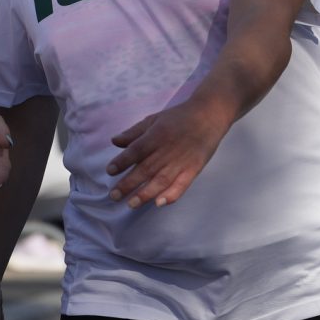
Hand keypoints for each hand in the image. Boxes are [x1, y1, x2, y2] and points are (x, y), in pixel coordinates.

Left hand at [106, 102, 229, 208]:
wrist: (208, 115)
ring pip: (161, 181)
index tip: (110, 171)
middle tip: (113, 196)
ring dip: (145, 194)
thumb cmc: (178, 117)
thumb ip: (134, 132)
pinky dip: (171, 195)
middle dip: (128, 183)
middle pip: (145, 169)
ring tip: (131, 204)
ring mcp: (181, 161)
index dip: (122, 162)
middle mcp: (167, 150)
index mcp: (156, 135)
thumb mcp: (154, 119)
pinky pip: (182, 185)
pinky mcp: (193, 169)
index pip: (136, 150)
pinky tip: (159, 203)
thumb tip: (114, 141)